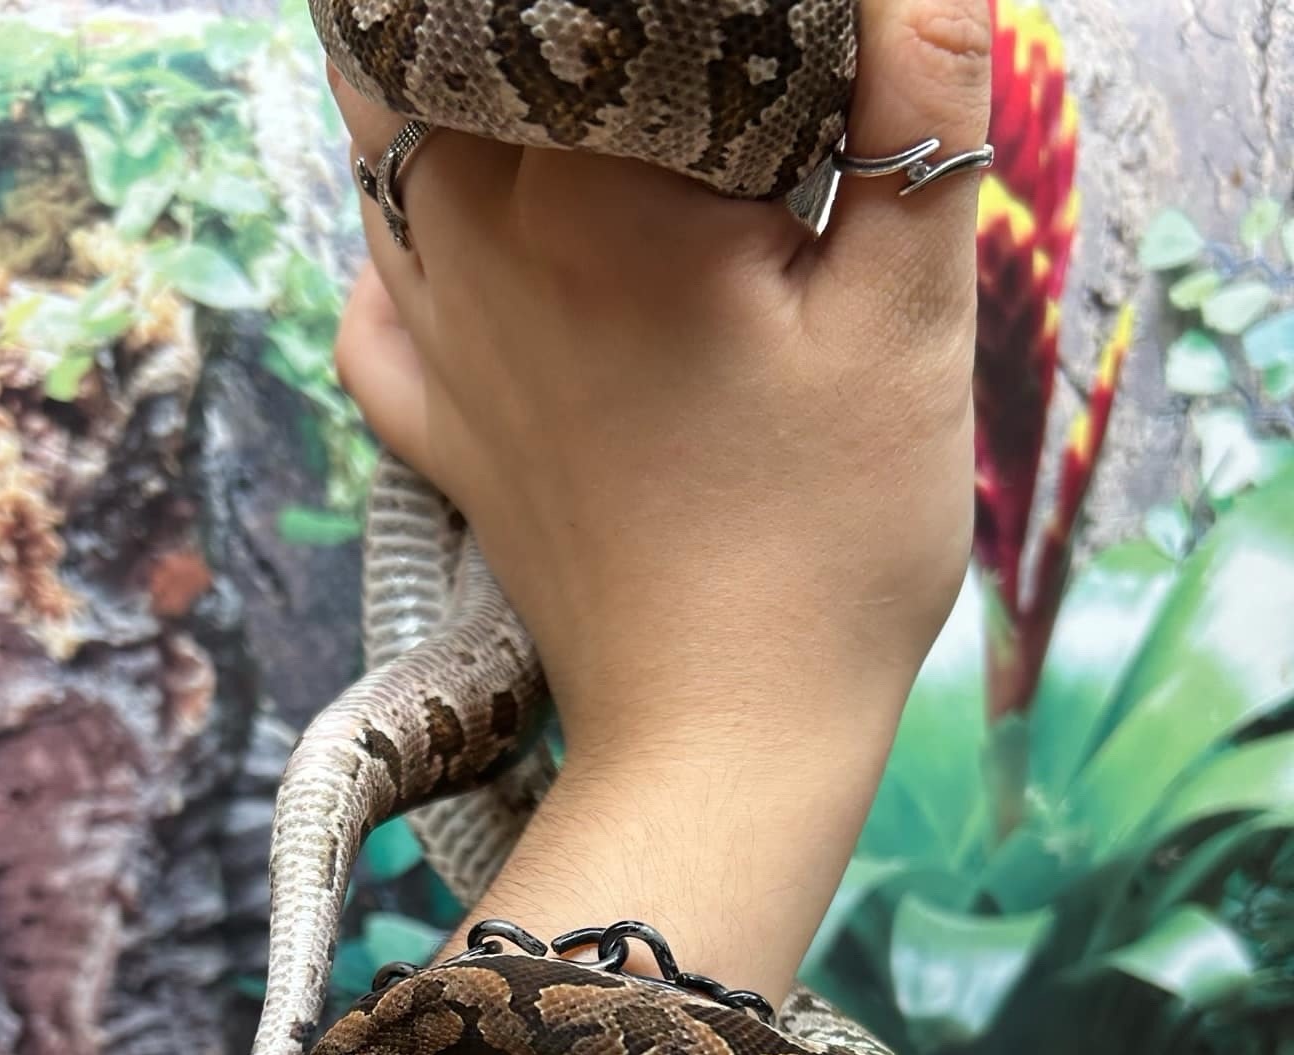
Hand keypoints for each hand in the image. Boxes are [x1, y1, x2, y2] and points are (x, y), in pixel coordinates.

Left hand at [327, 0, 991, 772]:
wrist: (724, 742)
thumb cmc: (824, 547)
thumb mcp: (907, 315)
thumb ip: (919, 105)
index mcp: (586, 190)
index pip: (587, 7)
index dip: (663, 9)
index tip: (738, 39)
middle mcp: (475, 246)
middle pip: (452, 45)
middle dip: (549, 33)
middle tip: (646, 54)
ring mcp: (442, 345)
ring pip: (391, 150)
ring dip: (460, 100)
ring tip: (561, 99)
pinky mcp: (441, 433)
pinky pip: (376, 299)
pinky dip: (407, 244)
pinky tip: (479, 237)